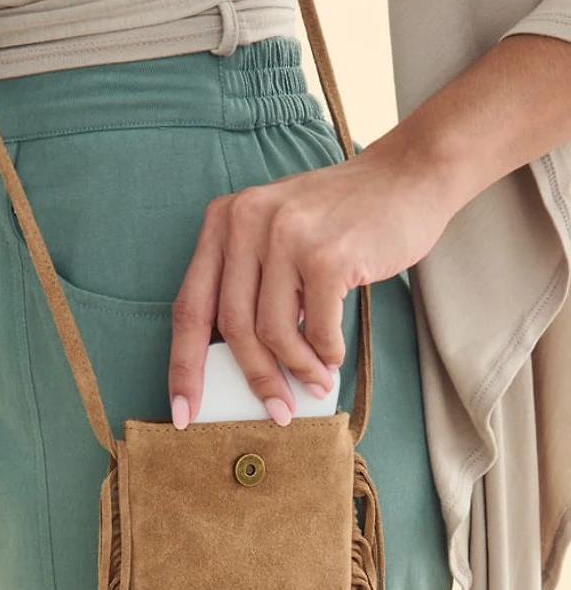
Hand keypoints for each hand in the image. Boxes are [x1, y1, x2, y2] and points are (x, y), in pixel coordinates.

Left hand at [168, 142, 454, 426]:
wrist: (408, 177)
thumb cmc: (343, 220)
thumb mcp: (279, 236)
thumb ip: (252, 284)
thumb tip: (240, 365)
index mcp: (223, 221)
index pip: (189, 307)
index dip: (183, 367)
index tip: (181, 413)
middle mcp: (246, 221)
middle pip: (232, 326)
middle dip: (254, 379)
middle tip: (276, 410)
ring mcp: (286, 235)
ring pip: (273, 333)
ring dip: (297, 370)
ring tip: (316, 383)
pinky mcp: (326, 254)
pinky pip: (316, 330)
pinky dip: (326, 355)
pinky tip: (334, 358)